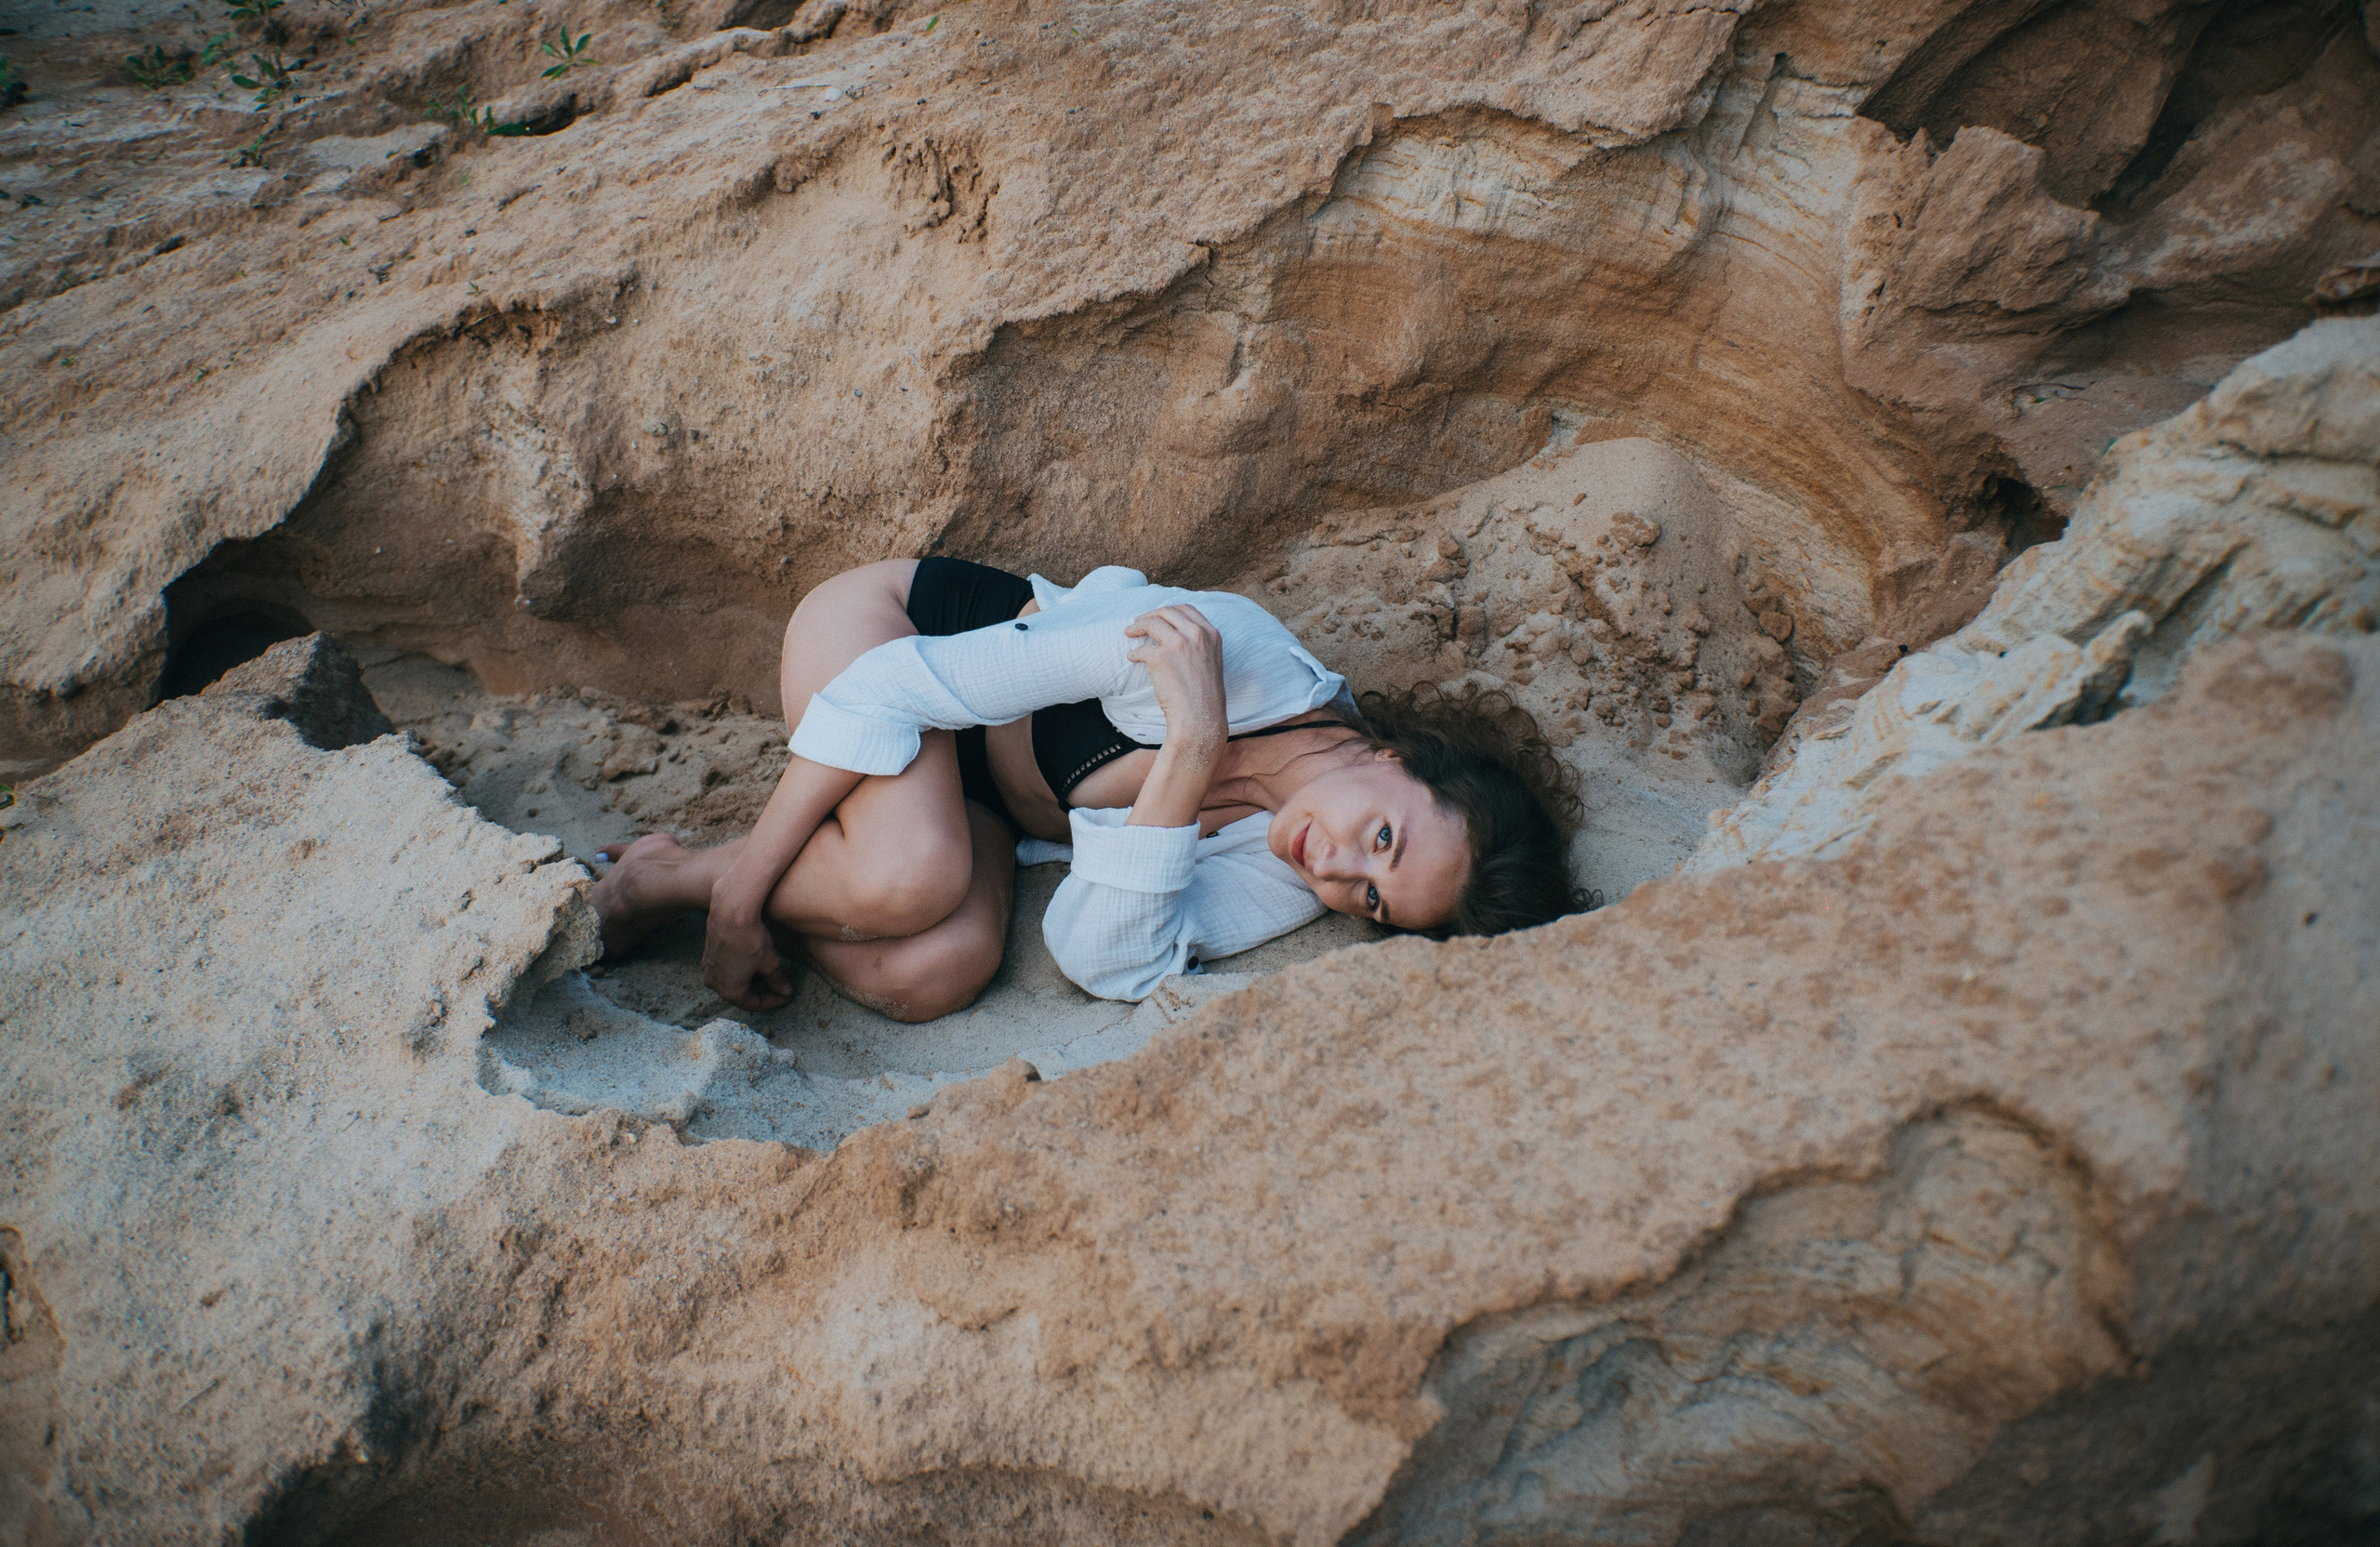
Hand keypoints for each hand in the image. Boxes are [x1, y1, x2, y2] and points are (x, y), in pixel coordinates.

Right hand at [701, 907, 793, 1010]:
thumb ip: (777, 980)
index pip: (754, 1004)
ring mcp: (708, 967)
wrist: (731, 910)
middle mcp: (714, 982)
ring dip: (753, 977)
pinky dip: (742, 967)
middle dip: (764, 988)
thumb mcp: (770, 962)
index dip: (773, 1001)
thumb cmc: (750, 938)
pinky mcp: (708, 952)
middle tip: (781, 982)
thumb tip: (785, 991)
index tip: (786, 996)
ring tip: (773, 968)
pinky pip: (726, 966)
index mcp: (729, 991)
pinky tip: (756, 958)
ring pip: (734, 979)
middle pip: (742, 992)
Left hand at [1124, 604, 1226, 751]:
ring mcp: (1179, 644)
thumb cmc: (1204, 696)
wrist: (1200, 718)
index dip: (1168, 611)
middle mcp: (1196, 634)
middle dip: (1150, 615)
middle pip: (1166, 612)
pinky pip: (1141, 649)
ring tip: (1129, 633)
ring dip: (1137, 627)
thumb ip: (1197, 643)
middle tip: (1138, 622)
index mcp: (1211, 634)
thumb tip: (1173, 634)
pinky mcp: (1161, 657)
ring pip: (1152, 624)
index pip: (1186, 609)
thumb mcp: (1210, 660)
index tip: (1158, 616)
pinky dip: (1134, 653)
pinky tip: (1132, 658)